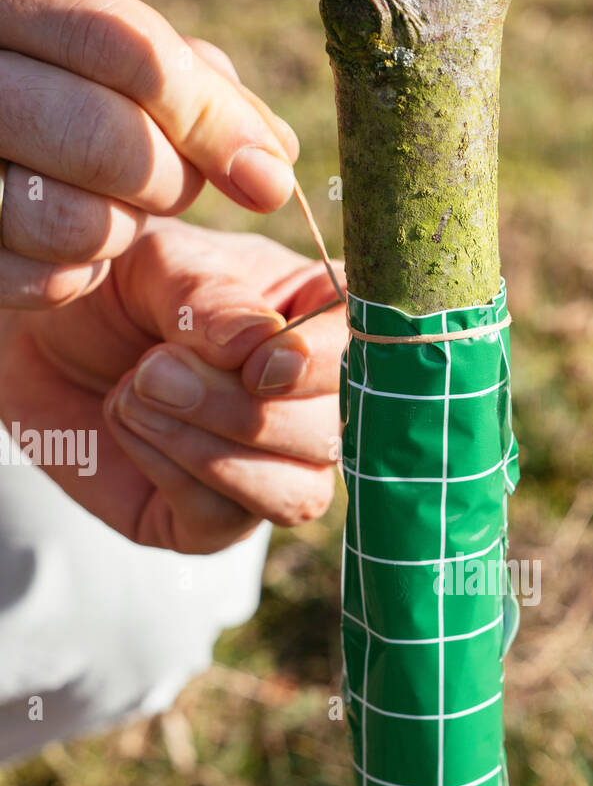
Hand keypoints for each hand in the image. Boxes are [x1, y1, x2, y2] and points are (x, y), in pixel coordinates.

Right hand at [0, 0, 297, 307]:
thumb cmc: (47, 63)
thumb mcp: (105, 39)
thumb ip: (193, 81)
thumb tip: (277, 155)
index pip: (127, 52)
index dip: (213, 121)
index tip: (268, 174)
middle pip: (106, 142)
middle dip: (172, 181)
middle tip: (178, 180)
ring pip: (73, 222)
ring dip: (122, 228)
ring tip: (111, 200)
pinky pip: (42, 280)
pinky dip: (78, 272)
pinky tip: (73, 235)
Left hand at [0, 220, 346, 552]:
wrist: (34, 340)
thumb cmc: (114, 289)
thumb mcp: (162, 264)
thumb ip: (214, 298)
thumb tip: (262, 352)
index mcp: (322, 327)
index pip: (366, 361)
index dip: (320, 373)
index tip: (259, 365)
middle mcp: (312, 408)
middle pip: (331, 439)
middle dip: (242, 411)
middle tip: (155, 369)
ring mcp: (271, 471)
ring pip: (296, 495)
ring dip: (211, 449)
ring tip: (137, 392)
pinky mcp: (215, 522)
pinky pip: (224, 519)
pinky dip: (169, 469)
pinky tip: (127, 422)